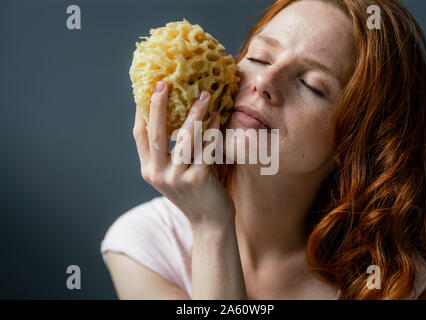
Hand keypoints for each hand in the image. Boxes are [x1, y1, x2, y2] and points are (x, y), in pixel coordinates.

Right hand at [133, 81, 234, 226]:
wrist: (209, 223)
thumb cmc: (195, 192)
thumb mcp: (175, 172)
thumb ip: (172, 150)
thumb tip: (178, 114)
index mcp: (149, 170)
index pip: (140, 135)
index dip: (142, 111)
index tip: (147, 88)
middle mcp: (158, 174)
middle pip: (156, 133)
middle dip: (159, 105)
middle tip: (164, 82)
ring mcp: (177, 178)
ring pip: (184, 137)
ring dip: (195, 113)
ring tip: (205, 95)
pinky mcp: (198, 179)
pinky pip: (206, 147)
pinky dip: (213, 130)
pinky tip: (218, 116)